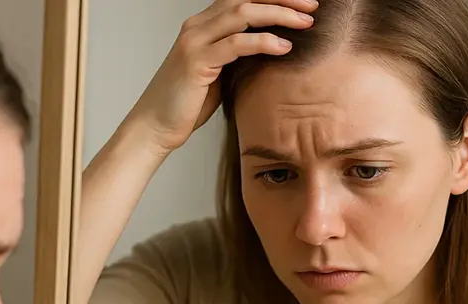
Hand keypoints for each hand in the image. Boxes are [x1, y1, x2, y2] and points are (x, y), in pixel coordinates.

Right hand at [124, 0, 315, 155]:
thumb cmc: (186, 104)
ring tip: (306, 22)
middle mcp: (197, 26)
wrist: (154, 126)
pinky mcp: (197, 61)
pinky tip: (284, 47)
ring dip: (279, 15)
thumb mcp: (217, 72)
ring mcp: (195, 41)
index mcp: (202, 25)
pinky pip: (237, 43)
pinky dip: (264, 42)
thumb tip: (270, 49)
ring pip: (243, 13)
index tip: (302, 2)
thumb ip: (236, 55)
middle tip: (312, 5)